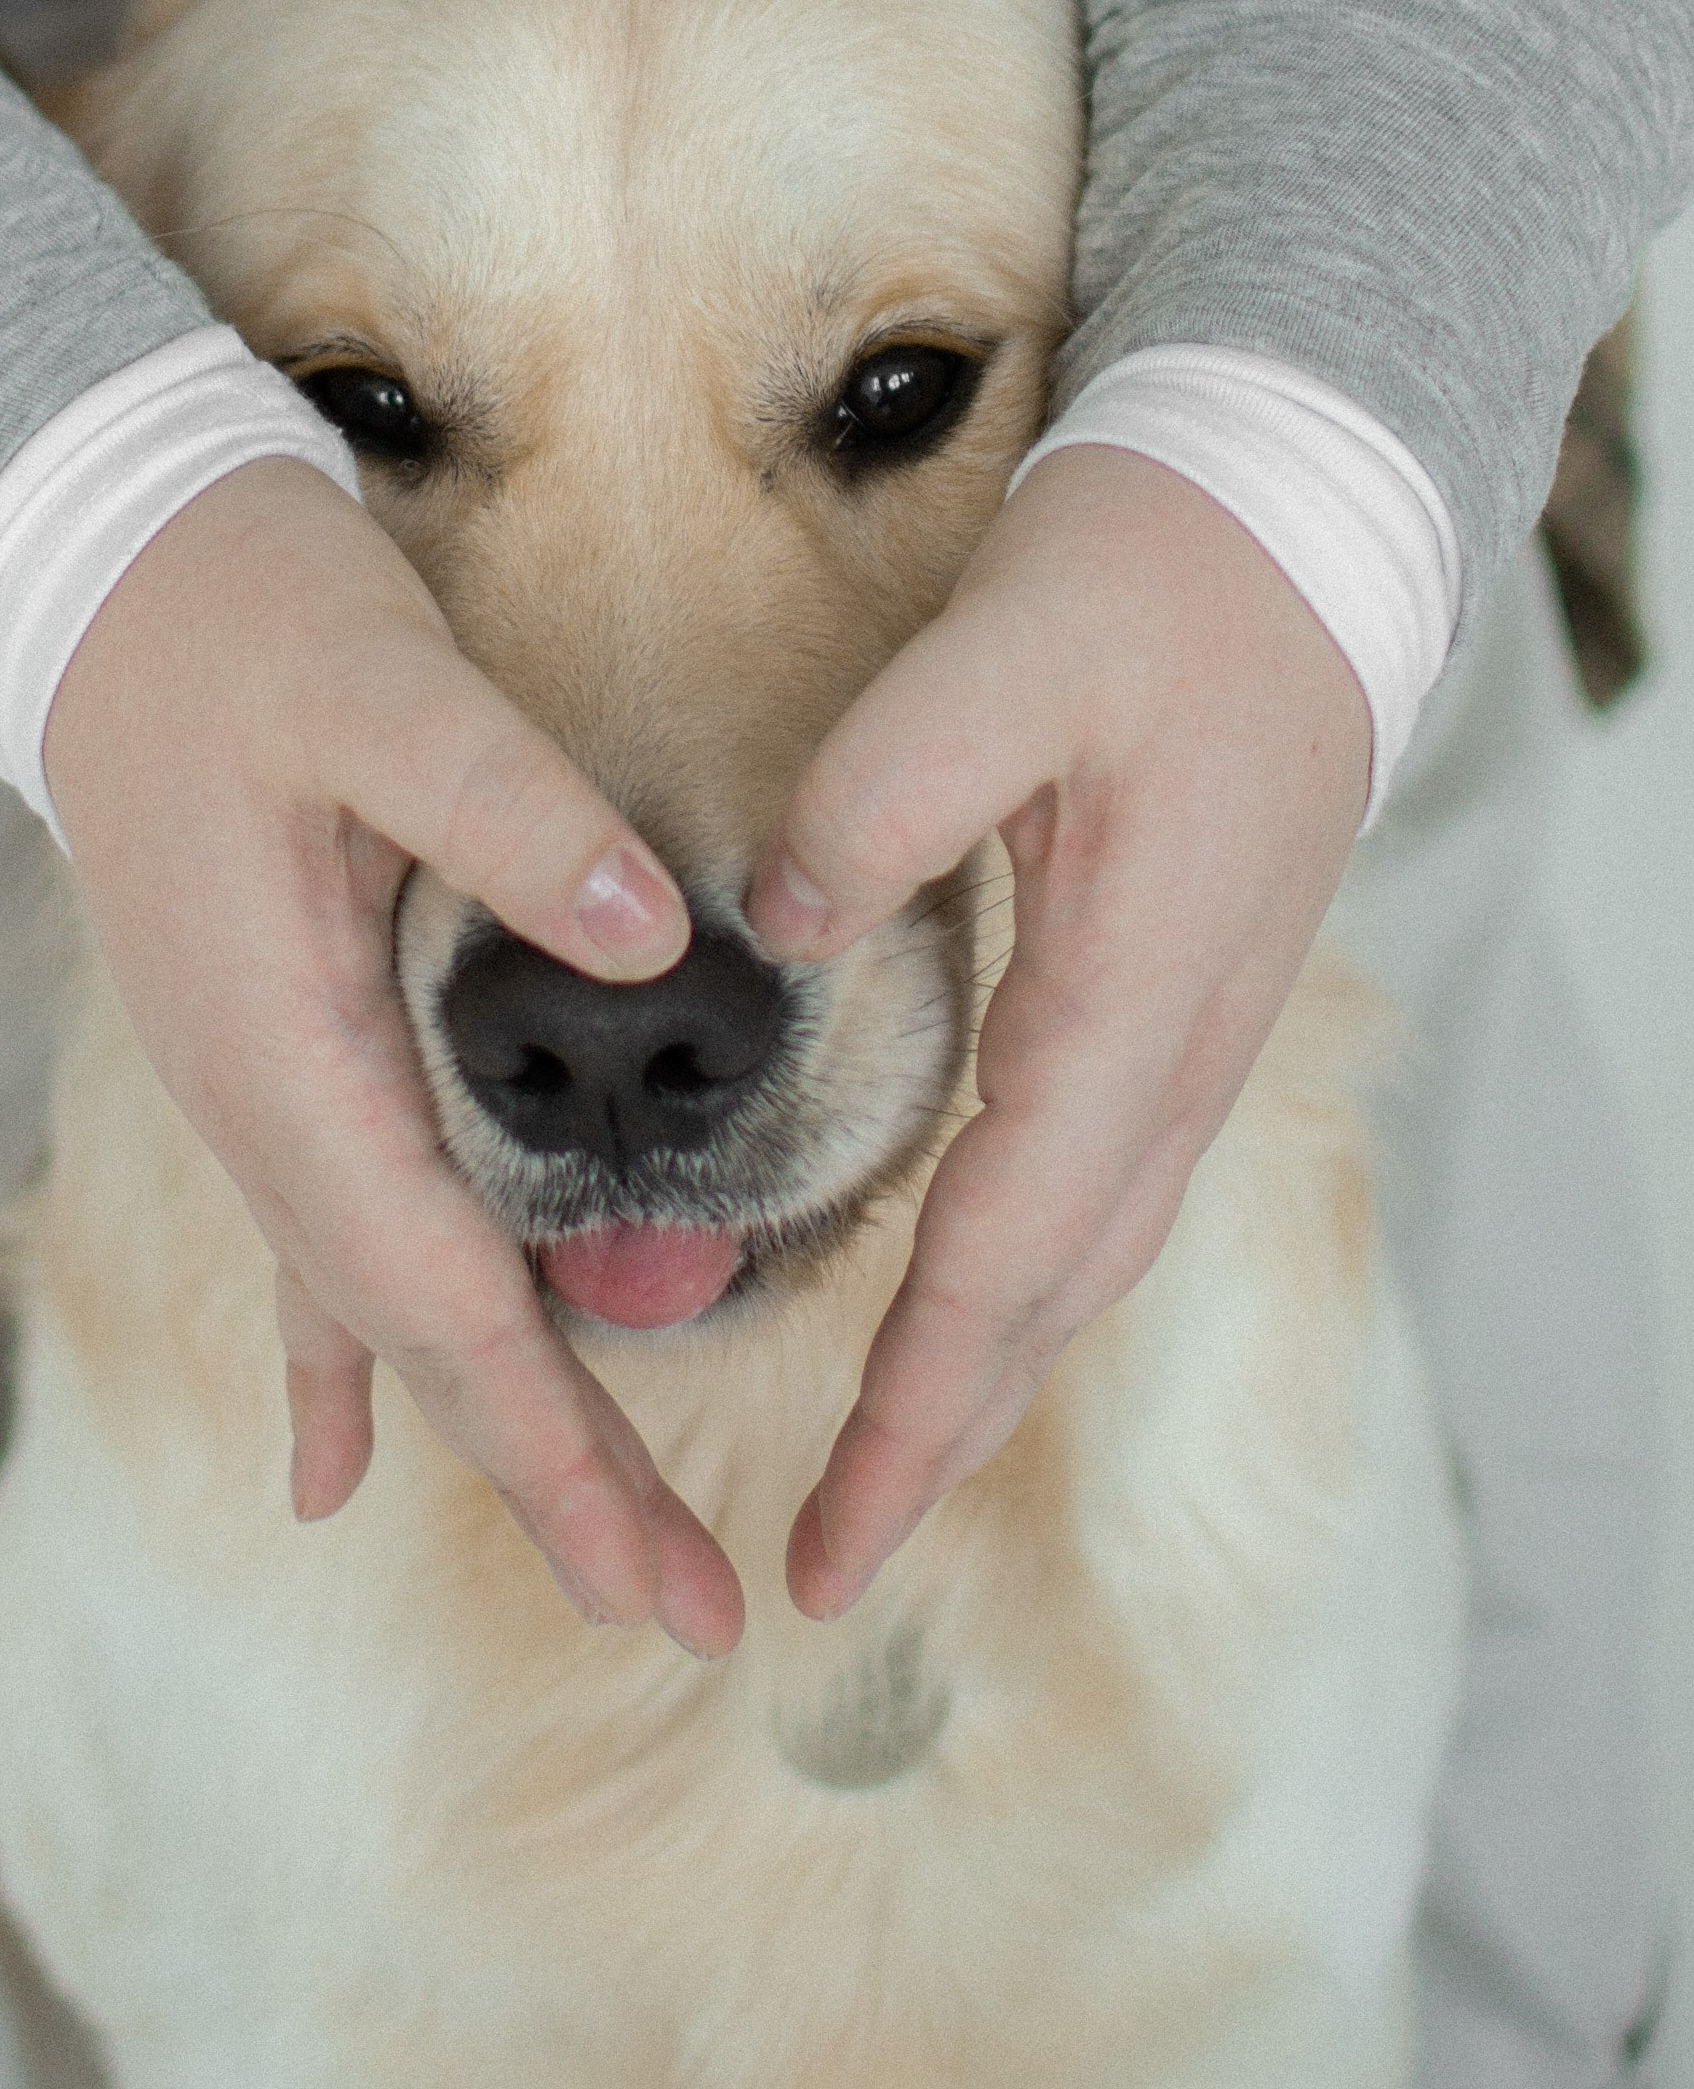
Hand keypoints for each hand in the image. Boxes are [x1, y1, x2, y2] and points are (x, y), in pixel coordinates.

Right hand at [45, 455, 746, 1655]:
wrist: (92, 577)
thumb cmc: (235, 619)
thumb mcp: (377, 683)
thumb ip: (507, 814)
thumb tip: (647, 946)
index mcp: (292, 1063)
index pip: (446, 1306)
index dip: (559, 1447)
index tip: (662, 1576)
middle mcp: (267, 1120)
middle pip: (429, 1351)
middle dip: (560, 1490)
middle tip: (690, 1619)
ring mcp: (262, 1107)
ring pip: (393, 1319)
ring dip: (501, 1437)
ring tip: (606, 1561)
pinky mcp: (276, 1068)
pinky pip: (319, 1261)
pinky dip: (346, 1371)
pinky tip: (336, 1470)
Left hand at [747, 443, 1372, 1618]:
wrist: (1315, 524)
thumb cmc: (1169, 576)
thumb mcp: (1013, 648)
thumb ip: (883, 793)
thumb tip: (772, 931)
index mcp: (1128, 999)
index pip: (1002, 1257)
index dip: (910, 1411)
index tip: (834, 1540)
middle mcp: (1174, 1050)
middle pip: (1051, 1302)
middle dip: (938, 1443)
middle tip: (834, 1564)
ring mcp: (1192, 1035)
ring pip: (1086, 1260)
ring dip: (988, 1379)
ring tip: (890, 1475)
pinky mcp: (1179, 1003)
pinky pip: (1101, 1192)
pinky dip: (1027, 1285)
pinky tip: (971, 1310)